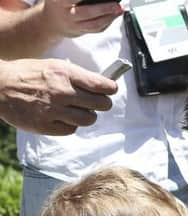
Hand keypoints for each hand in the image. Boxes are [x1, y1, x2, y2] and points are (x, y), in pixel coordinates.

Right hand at [0, 58, 116, 134]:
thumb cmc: (29, 74)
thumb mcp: (54, 66)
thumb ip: (77, 76)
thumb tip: (102, 85)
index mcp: (66, 74)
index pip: (102, 85)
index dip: (110, 89)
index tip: (110, 90)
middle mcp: (62, 92)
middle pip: (101, 104)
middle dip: (102, 103)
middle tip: (97, 102)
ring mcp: (54, 111)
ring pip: (89, 119)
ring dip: (87, 116)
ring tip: (78, 110)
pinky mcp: (46, 126)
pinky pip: (71, 129)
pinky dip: (70, 124)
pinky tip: (61, 117)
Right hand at [41, 0, 121, 37]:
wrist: (50, 23)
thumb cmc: (57, 4)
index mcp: (60, 3)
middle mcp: (68, 15)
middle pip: (88, 13)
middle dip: (104, 9)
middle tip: (117, 5)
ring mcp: (75, 26)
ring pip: (95, 24)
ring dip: (110, 17)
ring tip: (120, 10)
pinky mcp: (82, 32)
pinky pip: (97, 29)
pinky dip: (108, 22)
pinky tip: (115, 16)